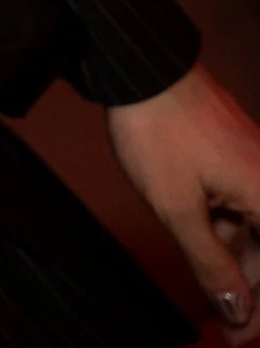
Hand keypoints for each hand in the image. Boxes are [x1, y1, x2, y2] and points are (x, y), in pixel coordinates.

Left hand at [110, 62, 259, 340]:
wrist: (141, 68)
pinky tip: (203, 251)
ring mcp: (255, 169)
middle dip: (247, 290)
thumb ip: (210, 262)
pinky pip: (240, 208)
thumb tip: (236, 306)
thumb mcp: (178, 207)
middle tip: (227, 327)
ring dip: (233, 263)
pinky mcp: (237, 159)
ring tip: (211, 295)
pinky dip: (223, 233)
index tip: (242, 336)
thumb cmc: (158, 127)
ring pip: (254, 231)